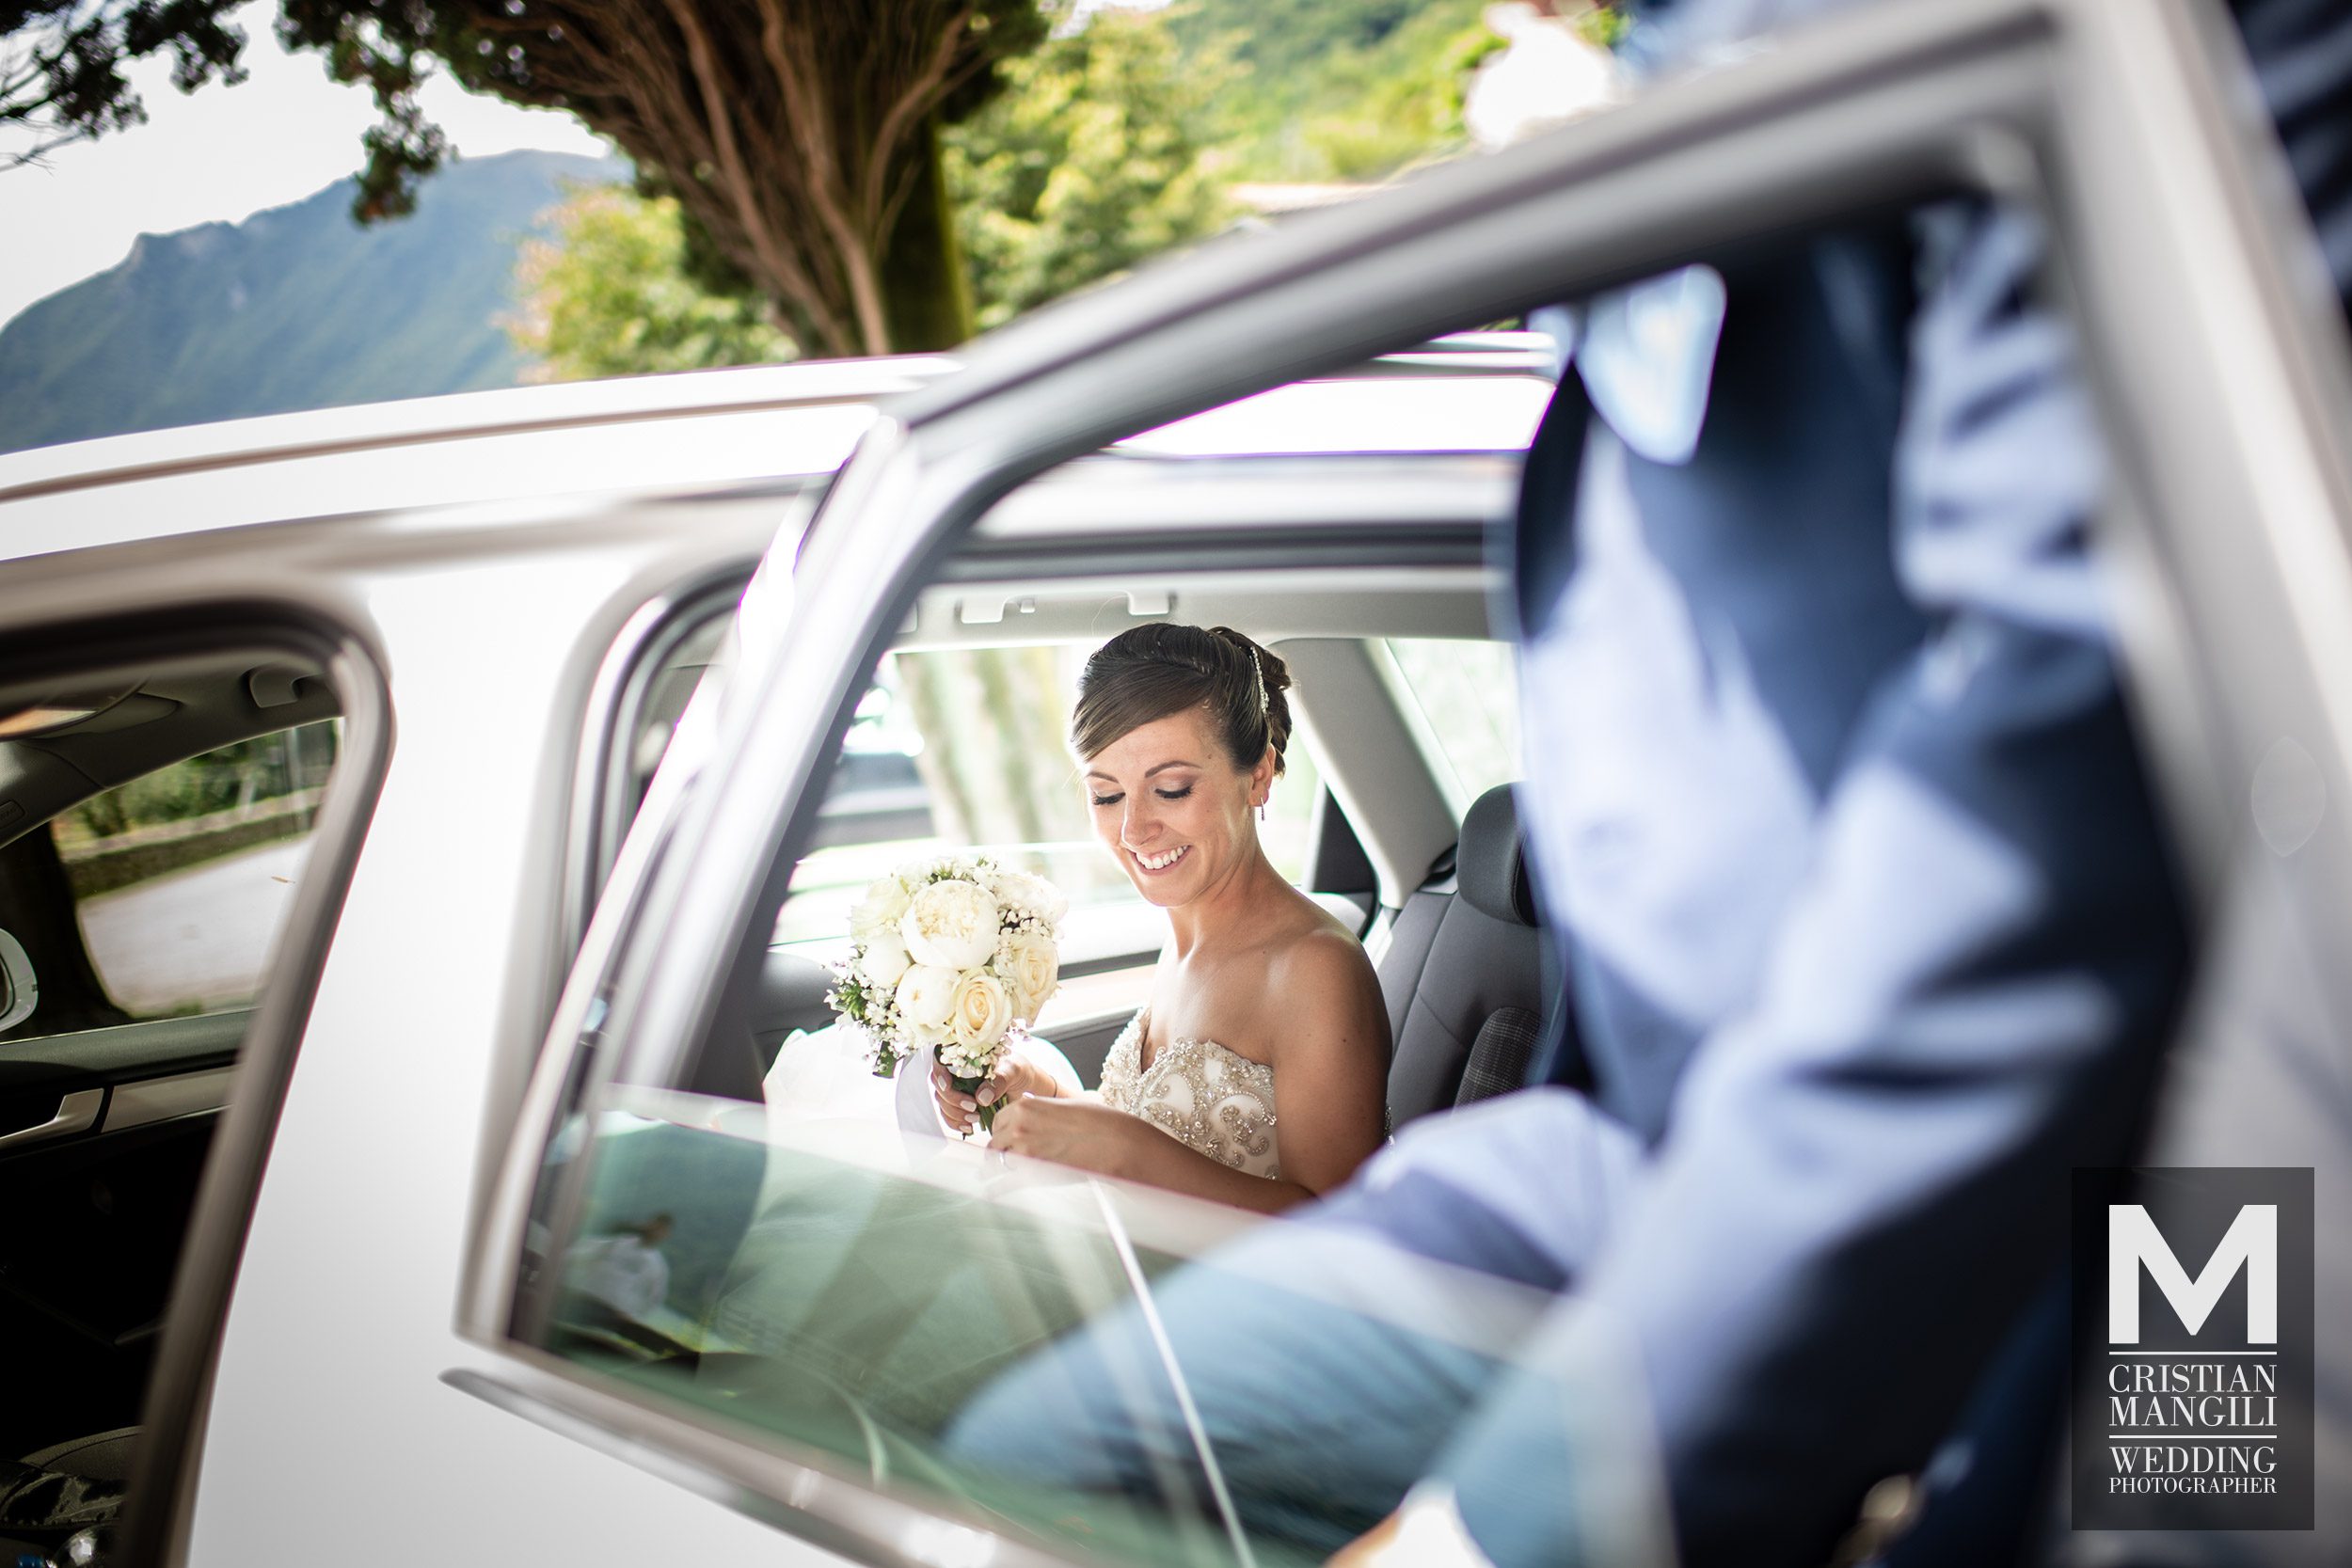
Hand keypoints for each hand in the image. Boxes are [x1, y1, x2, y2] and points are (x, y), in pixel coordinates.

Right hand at [932, 1049, 1059, 1136]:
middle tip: (973, 1108)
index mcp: (966, 1057)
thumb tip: (982, 1098)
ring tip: (975, 1119)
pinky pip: (950, 1115)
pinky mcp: (962, 1105)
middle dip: (952, 1100)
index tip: (948, 1086)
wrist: (1023, 1083)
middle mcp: (957, 1072)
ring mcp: (958, 1089)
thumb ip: (998, 1080)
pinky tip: (969, 1127)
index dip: (940, 1074)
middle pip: (939, 1086)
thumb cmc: (1017, 1069)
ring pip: (943, 1103)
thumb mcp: (1013, 1070)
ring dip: (955, 1114)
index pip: (941, 1062)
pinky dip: (956, 1123)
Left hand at [986, 1093, 1144, 1175]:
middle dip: (999, 1150)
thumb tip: (1034, 1110)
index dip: (1002, 1131)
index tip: (1006, 1139)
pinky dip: (995, 1189)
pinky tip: (989, 1193)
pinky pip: (1003, 1184)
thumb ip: (1042, 1110)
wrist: (1114, 1142)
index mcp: (1025, 1106)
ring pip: (997, 1162)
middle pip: (994, 1142)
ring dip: (998, 1168)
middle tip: (1004, 1157)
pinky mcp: (1031, 1174)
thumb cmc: (1096, 1121)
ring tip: (996, 1175)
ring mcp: (1023, 1151)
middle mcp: (1019, 1127)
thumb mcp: (1063, 1105)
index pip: (998, 1121)